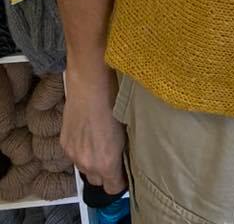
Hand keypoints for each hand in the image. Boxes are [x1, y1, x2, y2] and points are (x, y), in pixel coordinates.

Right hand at [61, 69, 126, 194]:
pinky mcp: (64, 144)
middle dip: (106, 174)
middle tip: (114, 159)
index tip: (125, 174)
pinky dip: (81, 151)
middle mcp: (88, 163)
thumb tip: (125, 157)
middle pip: (98, 181)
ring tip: (101, 144)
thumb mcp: (126, 130)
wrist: (90, 86)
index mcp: (106, 162)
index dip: (120, 182)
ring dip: (92, 162)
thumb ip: (123, 151)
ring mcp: (74, 154)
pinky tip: (89, 135)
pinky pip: (74, 156)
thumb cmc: (114, 102)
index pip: (113, 188)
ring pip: (84, 169)